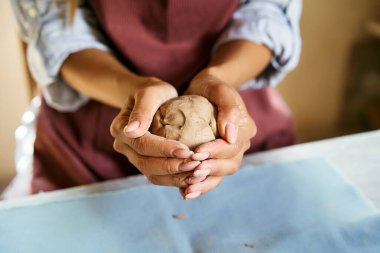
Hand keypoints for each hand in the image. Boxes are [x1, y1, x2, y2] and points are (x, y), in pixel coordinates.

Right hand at [110, 77, 198, 186]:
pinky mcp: (146, 163)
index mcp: (120, 129)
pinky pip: (159, 177)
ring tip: (197, 174)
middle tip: (196, 165)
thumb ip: (141, 110)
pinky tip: (193, 177)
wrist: (152, 98)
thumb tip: (130, 131)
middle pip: (146, 164)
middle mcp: (123, 146)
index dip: (164, 150)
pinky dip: (176, 179)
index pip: (142, 145)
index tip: (187, 150)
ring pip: (152, 175)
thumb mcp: (150, 93)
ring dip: (175, 177)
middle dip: (172, 167)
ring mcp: (133, 157)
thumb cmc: (153, 91)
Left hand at [180, 69, 256, 198]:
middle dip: (210, 170)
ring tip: (187, 190)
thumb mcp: (218, 89)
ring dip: (205, 184)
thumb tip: (230, 135)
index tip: (197, 152)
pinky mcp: (216, 159)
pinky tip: (184, 192)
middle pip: (229, 164)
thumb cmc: (210, 87)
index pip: (232, 146)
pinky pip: (211, 176)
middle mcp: (240, 145)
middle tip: (191, 174)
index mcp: (244, 129)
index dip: (216, 152)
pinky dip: (200, 186)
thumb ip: (228, 107)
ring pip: (221, 175)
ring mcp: (229, 154)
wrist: (204, 91)